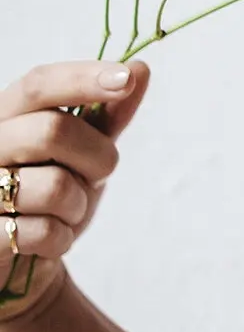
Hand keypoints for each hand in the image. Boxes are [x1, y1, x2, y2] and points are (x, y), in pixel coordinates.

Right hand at [0, 60, 151, 331]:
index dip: (83, 78)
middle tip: (96, 176)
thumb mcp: (83, 154)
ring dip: (78, 207)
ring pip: (55, 187)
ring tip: (62, 214)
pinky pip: (44, 232)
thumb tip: (141, 68)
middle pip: (52, 131)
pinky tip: (45, 241)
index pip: (38, 84)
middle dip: (96, 158)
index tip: (126, 78)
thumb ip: (107, 117)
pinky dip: (60, 239)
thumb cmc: (50, 197)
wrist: (18, 262)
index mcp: (5, 116)